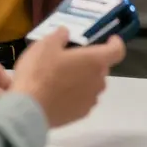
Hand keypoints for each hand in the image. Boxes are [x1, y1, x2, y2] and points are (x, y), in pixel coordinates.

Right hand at [11, 28, 125, 127]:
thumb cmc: (39, 72)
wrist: (28, 109)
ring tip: (62, 79)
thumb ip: (59, 36)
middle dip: (91, 63)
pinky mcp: (80, 114)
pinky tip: (58, 95)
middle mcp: (98, 81)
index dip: (115, 44)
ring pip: (92, 85)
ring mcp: (90, 100)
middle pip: (101, 69)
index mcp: (94, 61)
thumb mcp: (45, 45)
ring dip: (83, 80)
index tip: (110, 40)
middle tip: (71, 61)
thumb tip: (66, 32)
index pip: (117, 51)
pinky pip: (83, 100)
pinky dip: (76, 96)